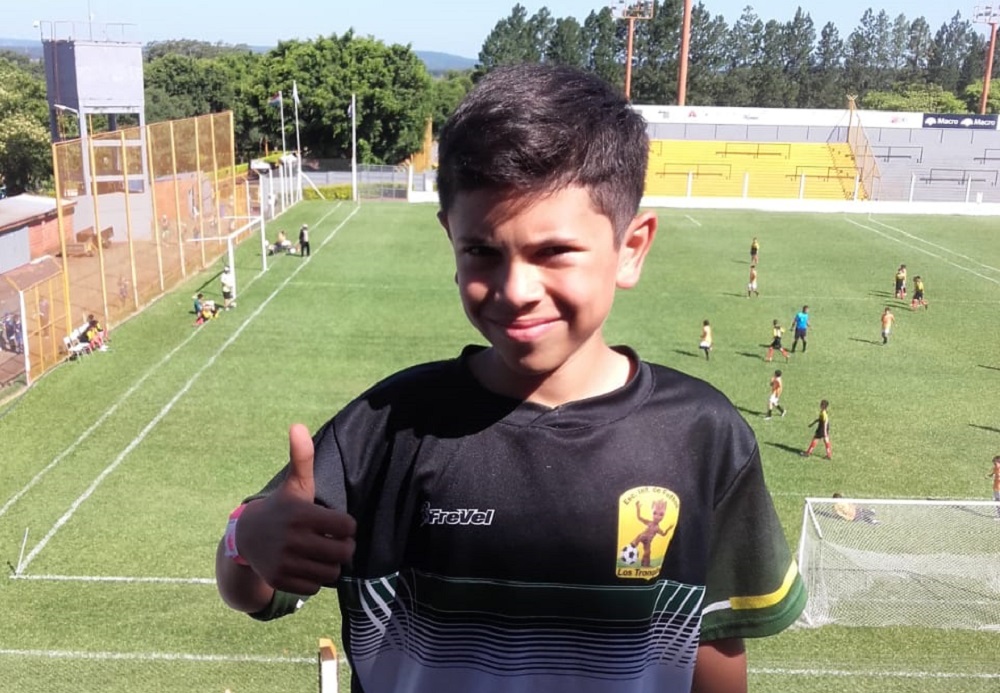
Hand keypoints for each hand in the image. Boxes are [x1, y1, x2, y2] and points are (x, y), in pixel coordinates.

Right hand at [237, 424, 355, 594]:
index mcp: (301, 514)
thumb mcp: (295, 484)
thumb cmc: (283, 508)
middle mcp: (293, 540)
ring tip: (323, 555)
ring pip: (331, 573)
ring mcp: (284, 562)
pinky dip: (315, 579)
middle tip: (336, 542)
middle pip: (343, 553)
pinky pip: (315, 587)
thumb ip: (302, 457)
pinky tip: (307, 566)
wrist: (247, 537)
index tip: (337, 523)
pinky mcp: (279, 580)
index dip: (347, 526)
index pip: (348, 527)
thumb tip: (298, 425)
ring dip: (331, 566)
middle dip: (344, 548)